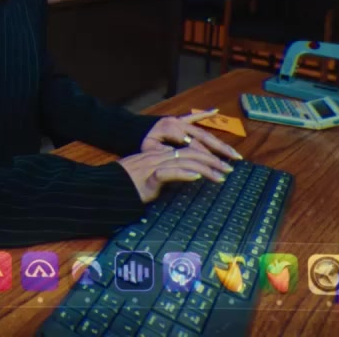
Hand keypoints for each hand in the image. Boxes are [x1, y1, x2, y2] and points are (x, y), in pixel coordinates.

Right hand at [118, 148, 232, 202]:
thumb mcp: (151, 175)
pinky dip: (183, 174)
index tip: (223, 164)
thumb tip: (187, 176)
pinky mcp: (149, 178)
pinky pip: (168, 173)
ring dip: (205, 168)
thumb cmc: (129, 183)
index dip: (208, 156)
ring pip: (184, 162)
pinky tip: (195, 177)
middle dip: (213, 161)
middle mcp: (160, 157)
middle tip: (229, 169)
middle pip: (191, 154)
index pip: (189, 151)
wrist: (109, 186)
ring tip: (220, 176)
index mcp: (161, 154)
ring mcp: (154, 165)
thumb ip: (168, 173)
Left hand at [141, 115, 242, 161]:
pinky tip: (214, 111)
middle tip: (234, 160)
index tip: (218, 168)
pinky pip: (193, 116)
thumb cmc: (141, 143)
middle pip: (203, 137)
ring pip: (203, 131)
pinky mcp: (179, 119)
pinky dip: (204, 114)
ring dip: (219, 142)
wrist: (130, 130)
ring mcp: (179, 120)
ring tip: (233, 152)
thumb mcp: (150, 150)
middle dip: (220, 150)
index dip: (206, 157)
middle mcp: (178, 122)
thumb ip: (165, 153)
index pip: (193, 145)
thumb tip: (182, 158)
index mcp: (171, 129)